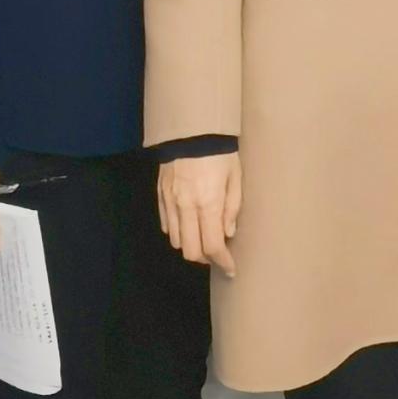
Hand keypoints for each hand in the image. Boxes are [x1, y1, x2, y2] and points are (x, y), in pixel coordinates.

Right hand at [159, 152, 242, 272]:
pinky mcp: (161, 196)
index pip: (213, 245)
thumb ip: (232, 208)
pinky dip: (178, 232)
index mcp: (209, 203)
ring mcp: (171, 203)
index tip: (230, 268)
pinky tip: (189, 226)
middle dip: (205, 259)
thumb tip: (228, 233)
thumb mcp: (236, 177)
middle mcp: (187, 207)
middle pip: (191, 251)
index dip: (223, 261)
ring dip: (191, 246)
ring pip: (177, 241)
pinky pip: (167, 225)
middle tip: (217, 254)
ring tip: (204, 238)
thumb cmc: (221, 153)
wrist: (192, 130)